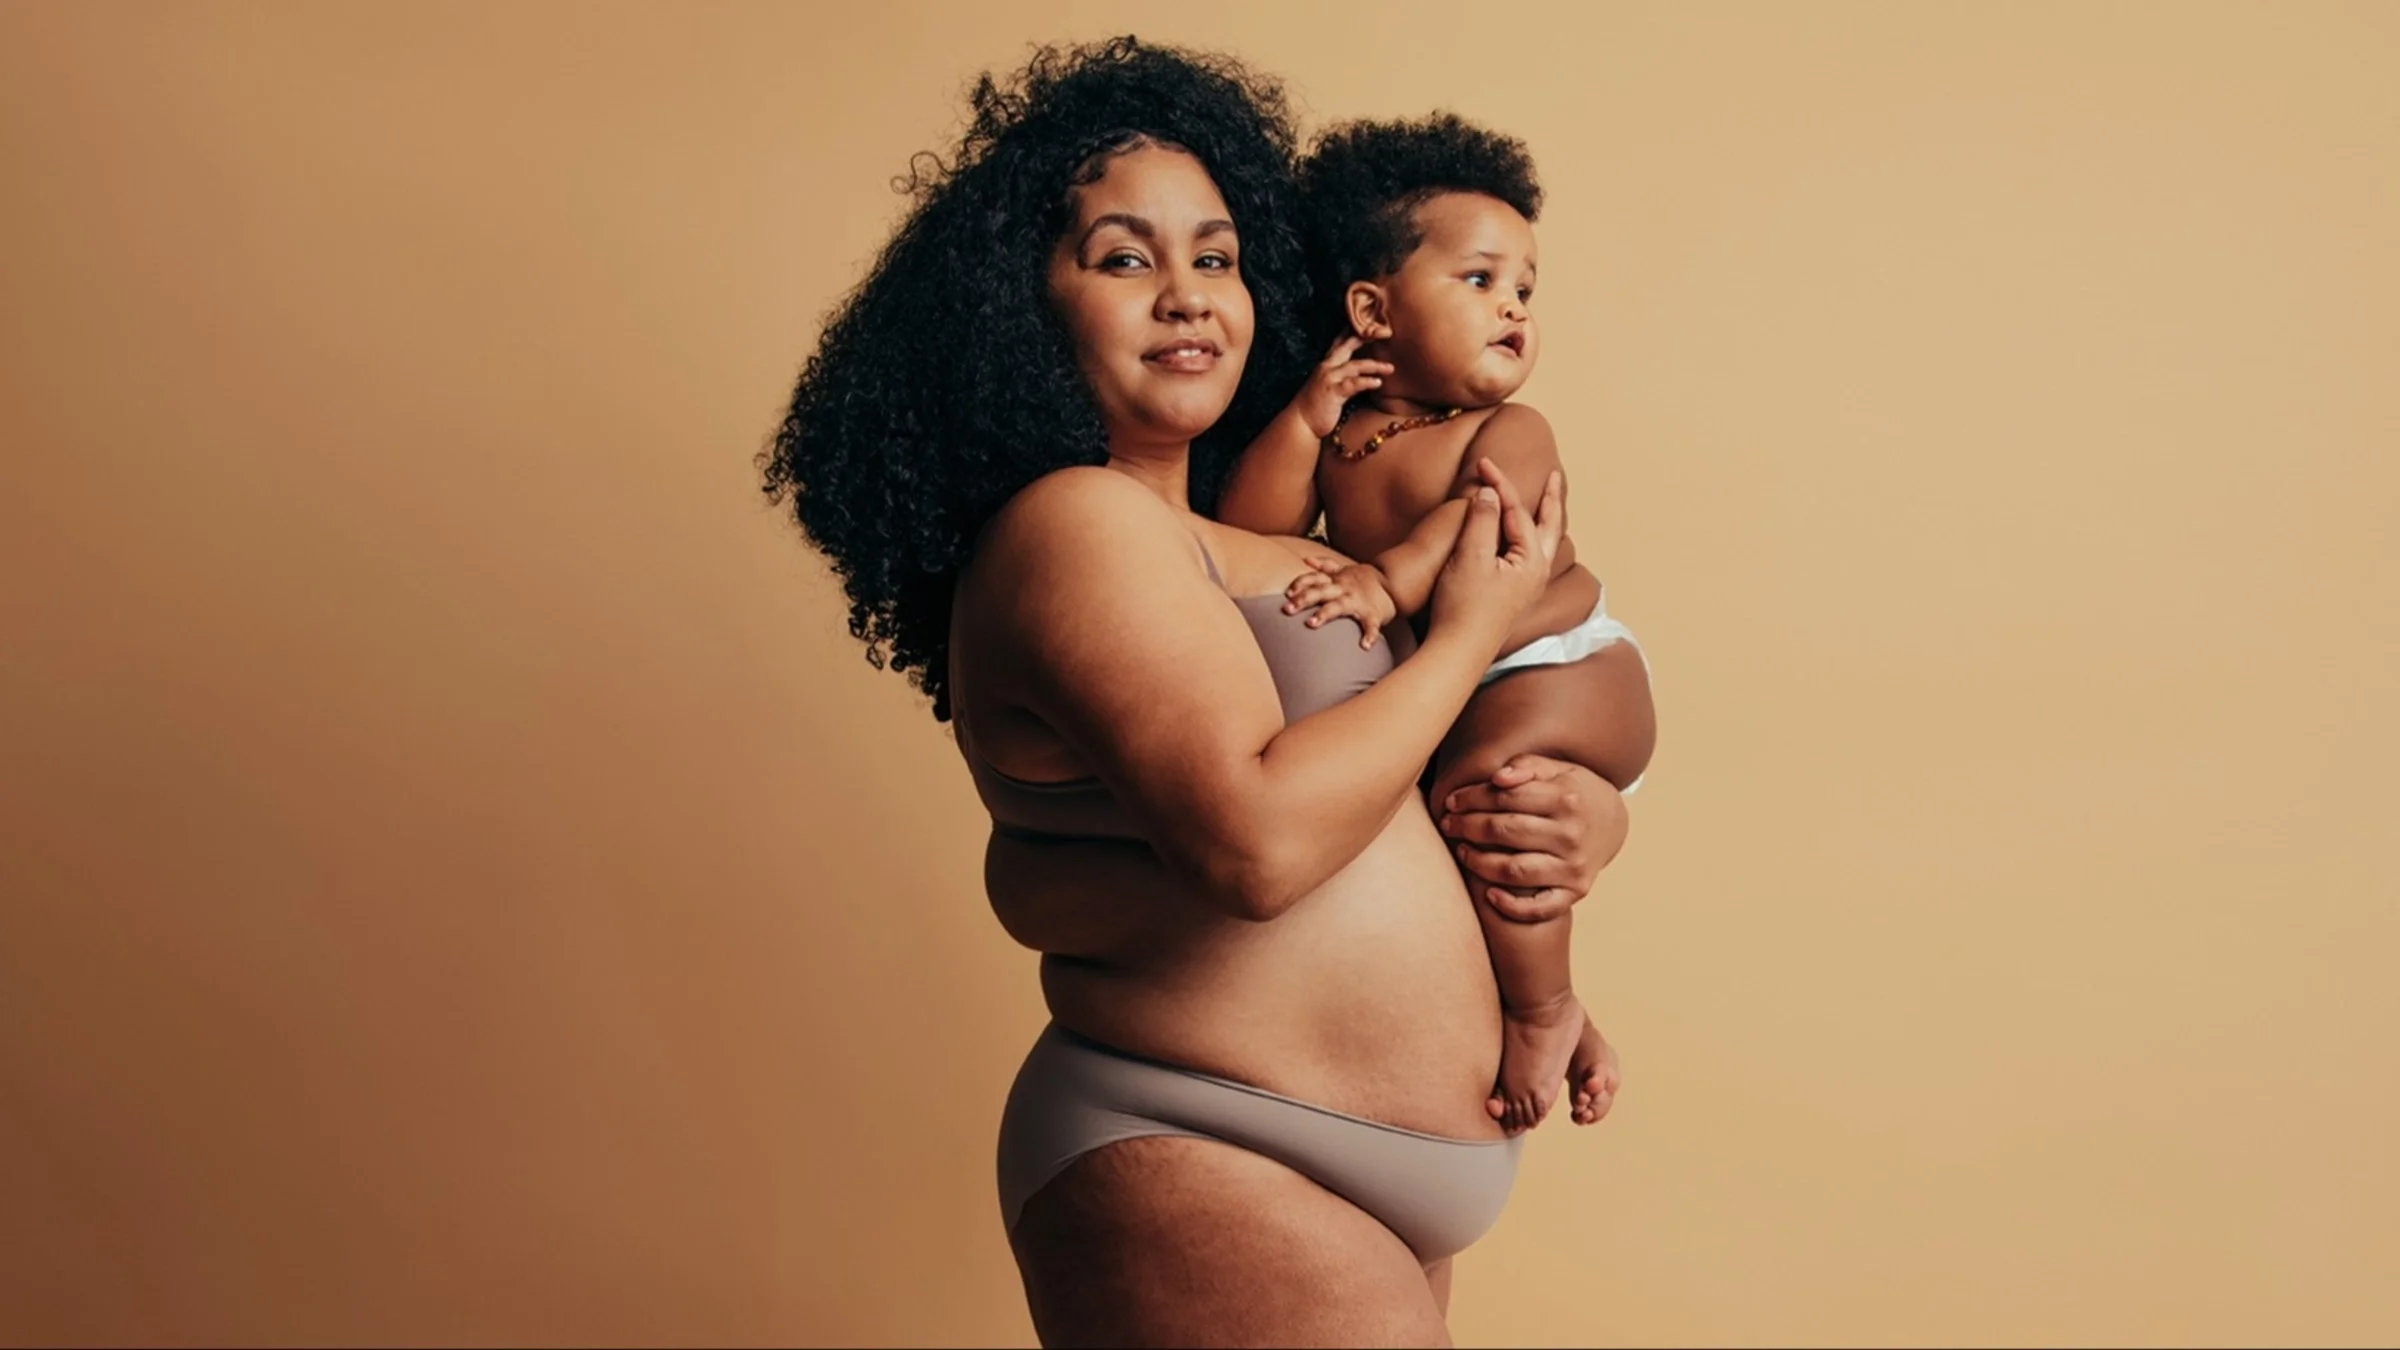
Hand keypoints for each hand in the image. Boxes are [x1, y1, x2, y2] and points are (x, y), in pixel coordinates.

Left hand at [1282, 560, 1399, 646]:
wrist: (1392, 584)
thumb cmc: (1360, 580)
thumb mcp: (1342, 570)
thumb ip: (1324, 566)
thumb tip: (1306, 559)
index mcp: (1335, 581)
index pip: (1314, 579)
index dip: (1300, 584)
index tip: (1287, 593)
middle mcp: (1344, 589)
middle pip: (1321, 592)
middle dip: (1303, 599)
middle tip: (1287, 609)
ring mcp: (1358, 602)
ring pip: (1339, 606)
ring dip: (1325, 614)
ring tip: (1311, 624)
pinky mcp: (1373, 615)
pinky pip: (1371, 625)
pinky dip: (1370, 635)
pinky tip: (1364, 646)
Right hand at [1292, 335, 1394, 439]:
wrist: (1301, 423)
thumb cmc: (1316, 407)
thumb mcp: (1330, 387)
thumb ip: (1344, 378)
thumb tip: (1362, 374)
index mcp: (1326, 365)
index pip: (1340, 344)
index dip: (1352, 333)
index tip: (1368, 326)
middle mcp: (1327, 367)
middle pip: (1347, 347)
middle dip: (1364, 339)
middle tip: (1381, 333)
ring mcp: (1329, 378)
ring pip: (1355, 366)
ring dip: (1374, 366)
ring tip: (1390, 368)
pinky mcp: (1333, 392)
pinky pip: (1353, 384)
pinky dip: (1366, 382)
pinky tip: (1378, 382)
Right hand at [1427, 458, 1563, 647]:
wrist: (1459, 651)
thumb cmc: (1463, 606)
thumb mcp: (1469, 558)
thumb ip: (1482, 521)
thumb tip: (1490, 493)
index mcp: (1531, 560)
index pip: (1517, 511)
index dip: (1499, 484)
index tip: (1482, 464)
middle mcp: (1537, 572)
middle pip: (1549, 525)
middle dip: (1550, 499)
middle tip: (1553, 476)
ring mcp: (1528, 586)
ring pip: (1544, 541)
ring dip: (1544, 518)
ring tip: (1546, 502)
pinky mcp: (1516, 595)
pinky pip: (1533, 555)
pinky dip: (1532, 537)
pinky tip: (1526, 539)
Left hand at [1436, 755, 1626, 921]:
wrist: (1612, 823)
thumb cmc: (1573, 792)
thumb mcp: (1557, 769)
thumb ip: (1526, 766)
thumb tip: (1497, 778)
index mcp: (1566, 799)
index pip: (1507, 798)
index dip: (1472, 799)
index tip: (1451, 801)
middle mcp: (1572, 835)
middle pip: (1506, 831)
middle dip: (1468, 827)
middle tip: (1447, 824)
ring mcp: (1574, 867)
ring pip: (1515, 870)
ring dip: (1480, 863)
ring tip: (1461, 851)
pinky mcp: (1575, 892)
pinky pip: (1540, 908)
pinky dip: (1512, 906)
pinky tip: (1489, 895)